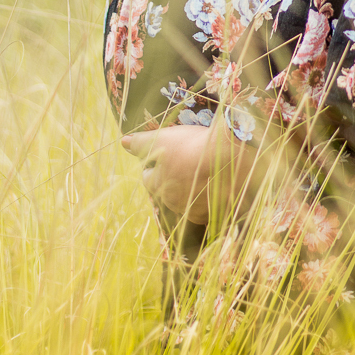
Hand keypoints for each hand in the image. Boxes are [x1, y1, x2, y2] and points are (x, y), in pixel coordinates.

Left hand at [123, 123, 242, 223]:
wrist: (231, 159)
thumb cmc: (192, 146)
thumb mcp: (163, 138)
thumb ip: (141, 143)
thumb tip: (123, 142)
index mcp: (158, 184)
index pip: (148, 176)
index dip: (156, 162)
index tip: (167, 152)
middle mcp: (172, 202)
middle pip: (168, 189)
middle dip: (175, 177)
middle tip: (189, 159)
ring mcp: (194, 211)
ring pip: (189, 199)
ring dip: (194, 188)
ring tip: (207, 170)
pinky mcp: (215, 215)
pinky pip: (209, 208)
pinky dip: (212, 197)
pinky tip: (220, 184)